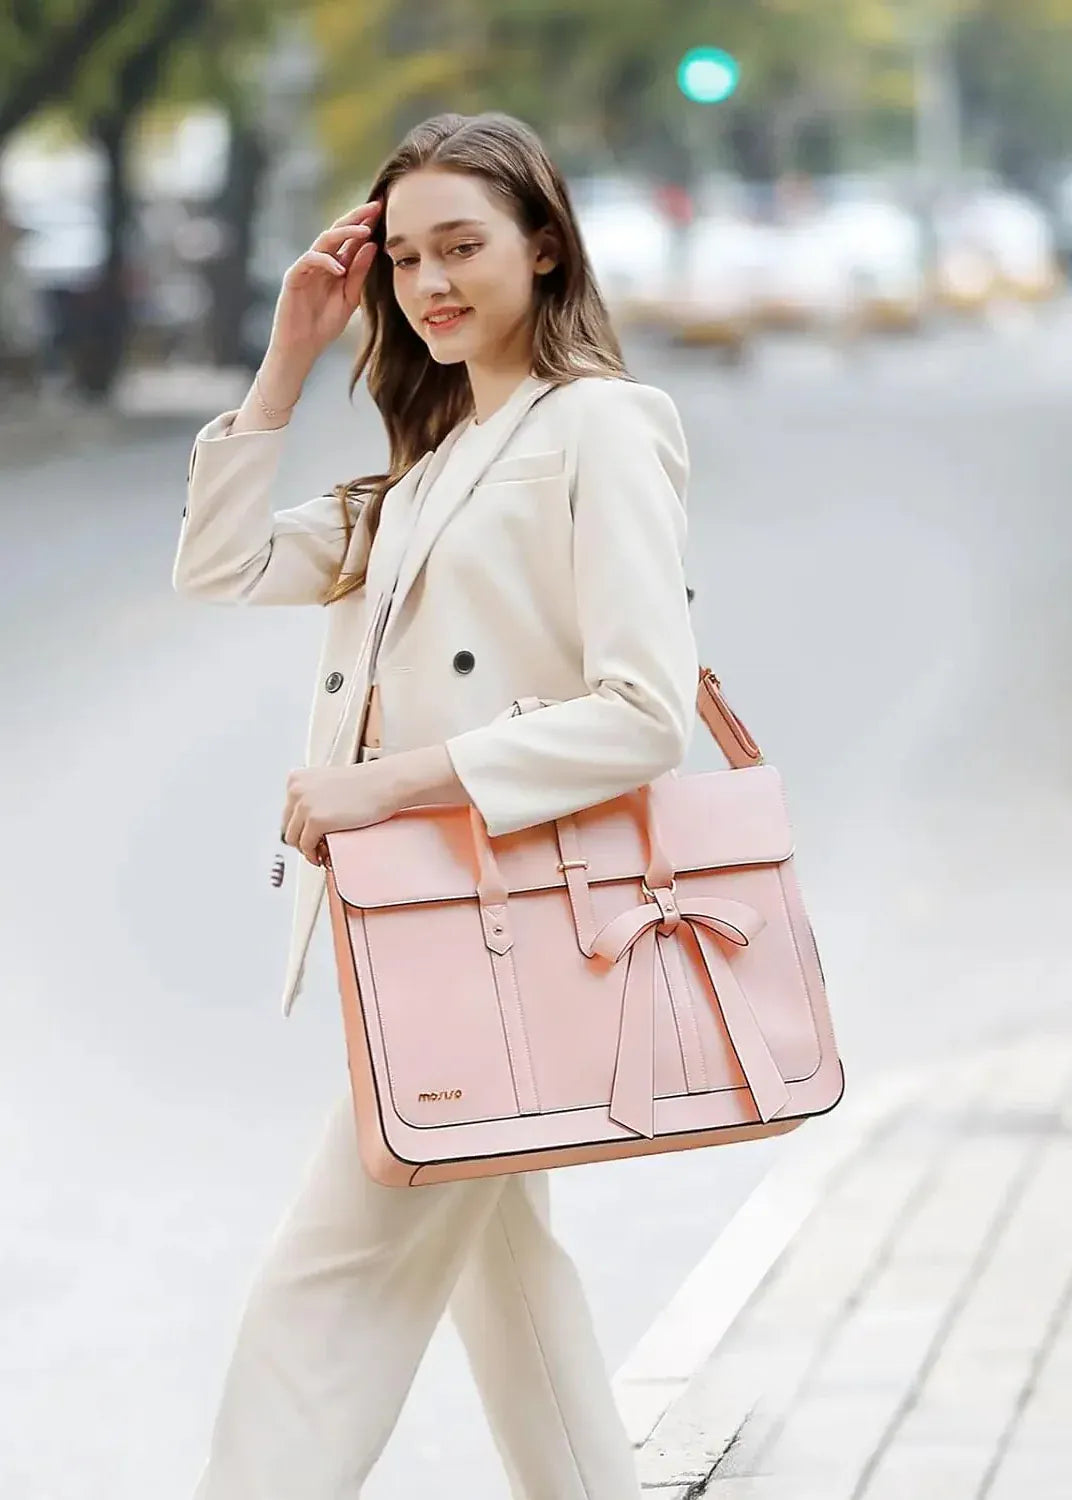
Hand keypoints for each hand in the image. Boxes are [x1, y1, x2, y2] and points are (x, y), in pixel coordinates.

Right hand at [264, 198, 382, 382]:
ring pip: (324, 241)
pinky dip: (325, 262)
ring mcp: (306, 267)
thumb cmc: (323, 325)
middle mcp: (321, 261)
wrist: (302, 347)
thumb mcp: (350, 298)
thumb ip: (359, 273)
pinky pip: (309, 261)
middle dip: (357, 217)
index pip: (351, 239)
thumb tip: (373, 245)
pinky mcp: (294, 277)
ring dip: (343, 233)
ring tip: (364, 231)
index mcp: (335, 265)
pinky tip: (340, 268)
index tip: (385, 211)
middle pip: (338, 231)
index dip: (366, 224)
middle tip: (376, 206)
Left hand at [281, 761, 397, 866]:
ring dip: (307, 848)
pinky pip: (306, 847)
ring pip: (293, 839)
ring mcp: (304, 806)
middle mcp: (296, 790)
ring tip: (321, 851)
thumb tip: (305, 821)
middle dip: (302, 838)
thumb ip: (313, 796)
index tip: (310, 833)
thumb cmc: (366, 783)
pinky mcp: (316, 821)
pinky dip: (313, 855)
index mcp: (297, 779)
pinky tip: (324, 854)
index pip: (287, 811)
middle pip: (288, 826)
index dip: (300, 826)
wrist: (384, 783)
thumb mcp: (328, 782)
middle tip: (317, 845)